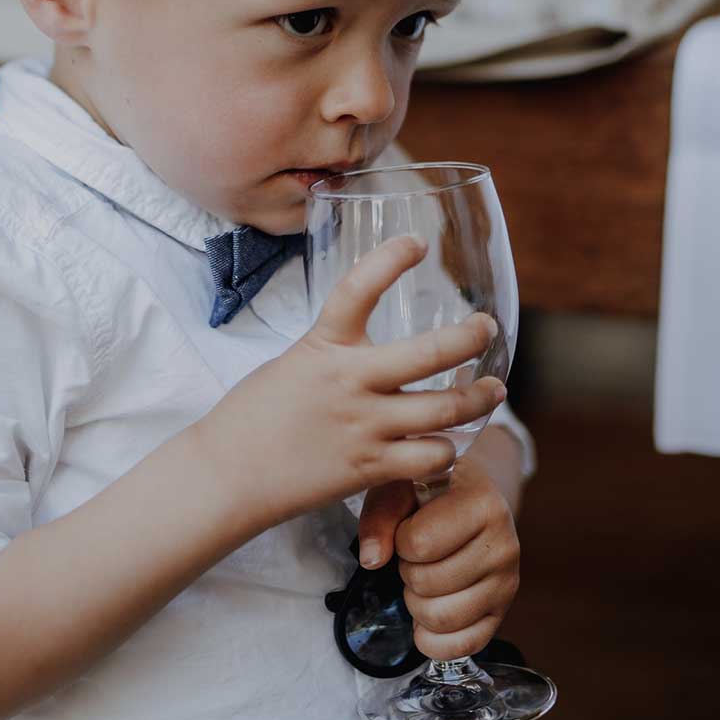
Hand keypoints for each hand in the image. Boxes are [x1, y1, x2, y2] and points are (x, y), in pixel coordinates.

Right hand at [192, 236, 505, 530]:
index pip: (358, 289)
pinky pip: (430, 457)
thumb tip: (368, 351)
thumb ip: (334, 355)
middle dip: (470, 337)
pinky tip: (449, 444)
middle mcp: (350, 382)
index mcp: (323, 346)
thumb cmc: (253, 417)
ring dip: (478, 399)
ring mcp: (364, 426)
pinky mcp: (370, 468)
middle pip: (430, 353)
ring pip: (444, 409)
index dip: (389, 260)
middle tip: (486, 328)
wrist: (227, 476)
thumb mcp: (292, 365)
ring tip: (492, 390)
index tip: (417, 243)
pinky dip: (447, 450)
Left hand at [358, 460, 520, 661]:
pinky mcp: (502, 612)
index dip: (400, 540)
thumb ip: (381, 515)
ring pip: (440, 618)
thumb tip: (372, 560)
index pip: (420, 544)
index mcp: (483, 504)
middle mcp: (504, 545)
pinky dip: (434, 639)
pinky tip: (427, 616)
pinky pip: (463, 645)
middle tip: (418, 556)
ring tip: (425, 579)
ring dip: (417, 603)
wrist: (473, 500)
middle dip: (408, 572)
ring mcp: (507, 582)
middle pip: (426, 584)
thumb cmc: (432, 492)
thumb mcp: (402, 486)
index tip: (410, 528)